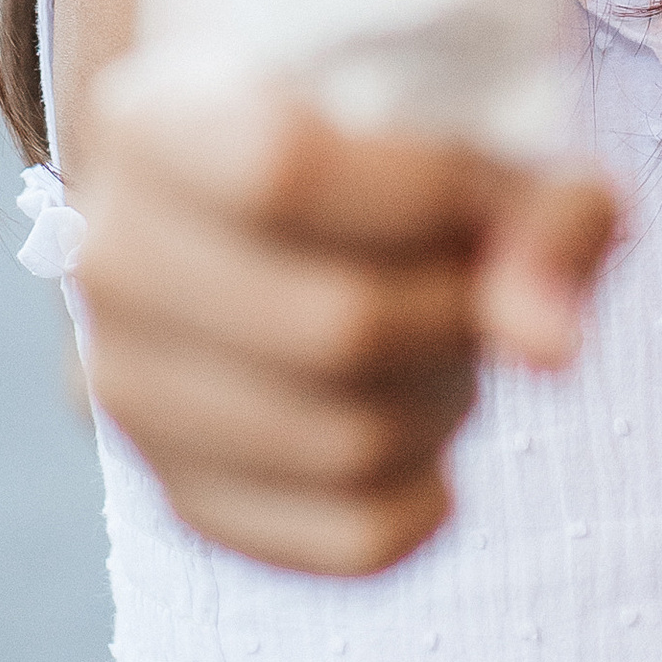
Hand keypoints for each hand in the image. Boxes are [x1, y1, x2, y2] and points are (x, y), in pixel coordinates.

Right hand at [72, 74, 620, 576]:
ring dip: (450, 400)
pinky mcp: (179, 494)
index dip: (429, 191)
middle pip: (339, 326)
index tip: (486, 188)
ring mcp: (128, 390)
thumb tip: (550, 349)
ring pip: (350, 445)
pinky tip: (426, 428)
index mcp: (153, 123)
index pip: (286, 169)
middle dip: (459, 313)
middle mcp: (111, 259)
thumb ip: (531, 210)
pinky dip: (431, 492)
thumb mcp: (461, 128)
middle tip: (478, 281)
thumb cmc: (386, 148)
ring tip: (450, 346)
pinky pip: (353, 538)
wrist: (273, 205)